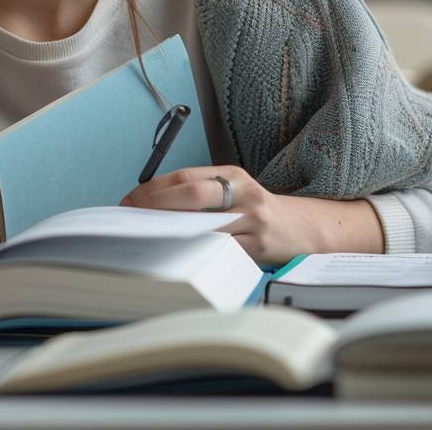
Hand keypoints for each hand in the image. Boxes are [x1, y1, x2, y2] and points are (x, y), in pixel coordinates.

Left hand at [120, 165, 318, 263]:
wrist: (301, 229)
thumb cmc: (256, 212)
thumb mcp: (234, 193)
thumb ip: (201, 195)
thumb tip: (151, 206)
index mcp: (232, 175)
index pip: (185, 177)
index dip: (152, 189)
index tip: (130, 200)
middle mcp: (243, 193)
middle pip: (192, 195)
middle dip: (155, 206)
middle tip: (132, 218)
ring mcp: (253, 220)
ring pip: (204, 225)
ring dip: (172, 232)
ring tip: (149, 238)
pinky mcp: (259, 247)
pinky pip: (220, 251)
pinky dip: (196, 252)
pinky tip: (178, 255)